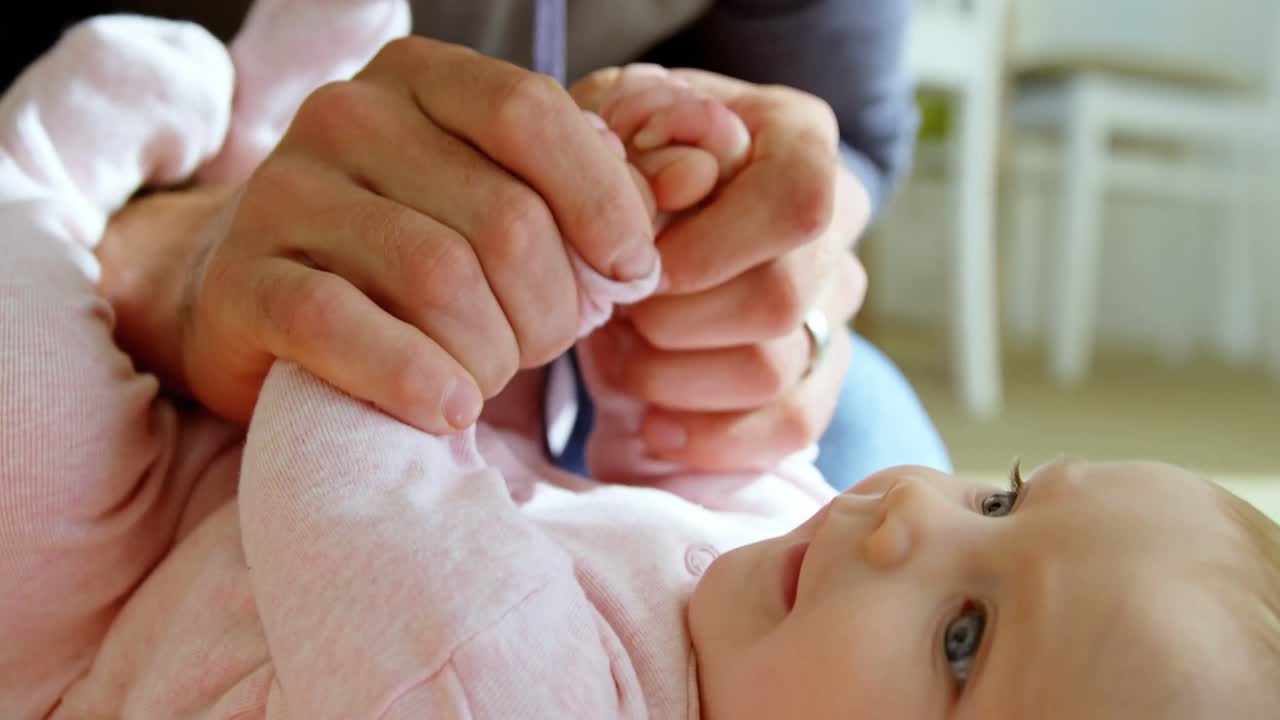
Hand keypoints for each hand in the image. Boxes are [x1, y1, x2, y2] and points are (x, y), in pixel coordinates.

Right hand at [103, 37, 658, 434]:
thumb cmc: (407, 258)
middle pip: (502, 217)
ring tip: (488, 376)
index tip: (630, 271)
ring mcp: (282, 195)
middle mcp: (345, 116)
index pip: (532, 114)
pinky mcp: (243, 283)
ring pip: (438, 277)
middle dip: (552, 307)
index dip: (602, 202)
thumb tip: (683, 180)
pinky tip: (447, 409)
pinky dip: (415, 377)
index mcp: (418, 80)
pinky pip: (344, 327)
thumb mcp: (494, 202)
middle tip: (542, 346)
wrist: (260, 306)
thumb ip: (581, 187)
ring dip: (491, 352)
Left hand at [575, 69, 871, 471]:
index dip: (709, 249)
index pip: (796, 203)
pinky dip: (712, 439)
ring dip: (672, 378)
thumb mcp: (611, 125)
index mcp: (799, 137)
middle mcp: (836, 220)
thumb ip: (633, 149)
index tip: (639, 267)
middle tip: (613, 314)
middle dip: (670, 323)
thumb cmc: (624, 160)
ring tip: (620, 353)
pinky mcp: (818, 371)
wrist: (643, 207)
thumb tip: (673, 191)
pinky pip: (791, 426)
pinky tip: (655, 424)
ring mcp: (833, 301)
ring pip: (772, 371)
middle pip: (778, 300)